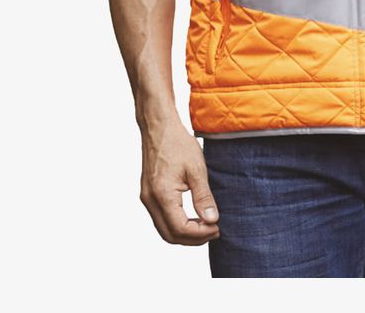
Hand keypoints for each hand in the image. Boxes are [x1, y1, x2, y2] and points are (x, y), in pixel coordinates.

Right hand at [140, 121, 219, 244]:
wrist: (158, 126)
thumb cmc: (177, 143)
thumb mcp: (197, 168)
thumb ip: (203, 196)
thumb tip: (212, 220)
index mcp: (162, 195)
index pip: (180, 229)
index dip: (200, 234)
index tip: (217, 228)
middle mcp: (150, 200)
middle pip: (170, 235)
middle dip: (193, 238)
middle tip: (214, 231)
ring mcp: (147, 198)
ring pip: (164, 229)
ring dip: (185, 233)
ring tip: (206, 226)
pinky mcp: (148, 194)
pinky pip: (161, 218)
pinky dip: (176, 223)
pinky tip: (192, 217)